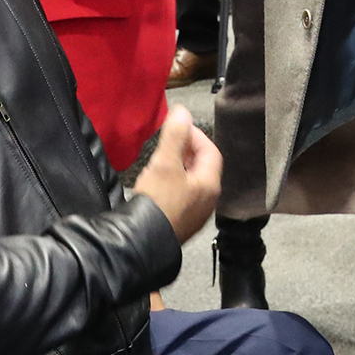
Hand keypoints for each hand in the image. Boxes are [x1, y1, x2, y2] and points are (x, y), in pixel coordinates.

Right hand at [132, 106, 221, 241]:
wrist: (144, 242)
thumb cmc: (158, 203)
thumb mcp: (165, 163)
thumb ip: (174, 135)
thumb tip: (182, 112)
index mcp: (210, 184)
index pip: (211, 151)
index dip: (196, 135)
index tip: (179, 127)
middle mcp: (208, 200)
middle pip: (203, 166)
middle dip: (187, 150)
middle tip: (170, 141)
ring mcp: (196, 214)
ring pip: (192, 182)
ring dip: (179, 167)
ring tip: (161, 160)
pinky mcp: (182, 223)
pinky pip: (183, 197)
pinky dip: (174, 184)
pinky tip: (157, 185)